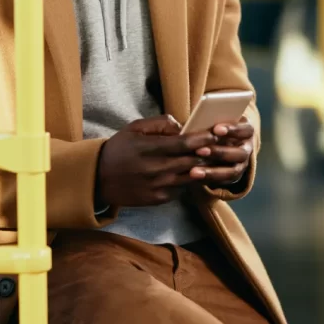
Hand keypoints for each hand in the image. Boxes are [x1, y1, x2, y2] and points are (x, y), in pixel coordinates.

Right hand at [96, 115, 217, 206]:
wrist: (98, 179)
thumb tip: (180, 125)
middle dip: (210, 154)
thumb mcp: (134, 129)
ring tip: (218, 160)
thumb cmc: (118, 149)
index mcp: (150, 149)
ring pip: (191, 177)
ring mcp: (158, 186)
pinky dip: (191, 181)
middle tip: (226, 146)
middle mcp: (156, 169)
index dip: (202, 139)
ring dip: (205, 169)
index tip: (216, 134)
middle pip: (192, 161)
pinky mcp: (158, 199)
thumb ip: (158, 124)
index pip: (183, 144)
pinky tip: (199, 173)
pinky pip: (182, 189)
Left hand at [190, 118, 254, 186]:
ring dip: (213, 171)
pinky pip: (223, 182)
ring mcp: (242, 165)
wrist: (221, 140)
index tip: (215, 129)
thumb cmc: (215, 125)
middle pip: (240, 153)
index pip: (245, 129)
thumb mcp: (214, 120)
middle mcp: (247, 149)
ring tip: (193, 171)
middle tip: (199, 151)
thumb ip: (206, 121)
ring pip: (232, 171)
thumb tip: (182, 125)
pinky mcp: (233, 177)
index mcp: (247, 131)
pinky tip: (193, 178)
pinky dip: (208, 180)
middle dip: (219, 152)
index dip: (232, 129)